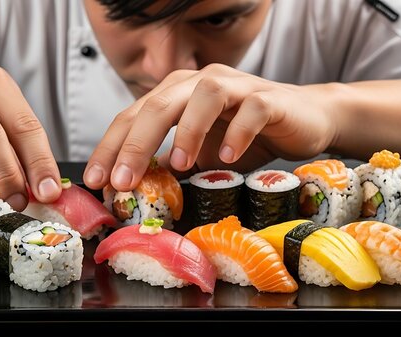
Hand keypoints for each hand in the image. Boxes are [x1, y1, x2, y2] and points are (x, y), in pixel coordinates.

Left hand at [84, 64, 337, 190]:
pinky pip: (250, 110)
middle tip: (123, 181)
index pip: (133, 116)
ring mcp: (235, 86)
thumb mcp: (200, 153)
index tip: (96, 180)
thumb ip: (170, 163)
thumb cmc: (247, 135)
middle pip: (159, 105)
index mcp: (176, 93)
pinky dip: (237, 133)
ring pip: (203, 96)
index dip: (111, 147)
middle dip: (135, 144)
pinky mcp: (268, 98)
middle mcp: (200, 82)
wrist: (304, 119)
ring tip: (179, 165)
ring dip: (187, 131)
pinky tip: (227, 156)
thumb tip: (132, 189)